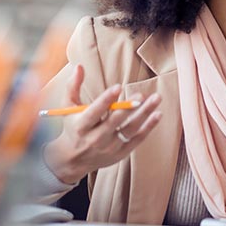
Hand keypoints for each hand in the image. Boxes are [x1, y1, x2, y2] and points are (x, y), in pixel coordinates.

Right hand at [43, 64, 162, 183]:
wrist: (73, 159)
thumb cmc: (73, 127)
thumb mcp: (68, 108)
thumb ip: (73, 86)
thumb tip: (79, 66)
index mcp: (81, 126)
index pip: (94, 112)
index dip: (106, 100)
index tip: (118, 87)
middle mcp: (95, 138)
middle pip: (114, 122)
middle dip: (128, 108)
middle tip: (140, 95)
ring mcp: (110, 147)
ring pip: (130, 130)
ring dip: (144, 114)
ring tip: (156, 99)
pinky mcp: (121, 153)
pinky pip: (137, 139)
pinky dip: (148, 127)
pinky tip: (158, 114)